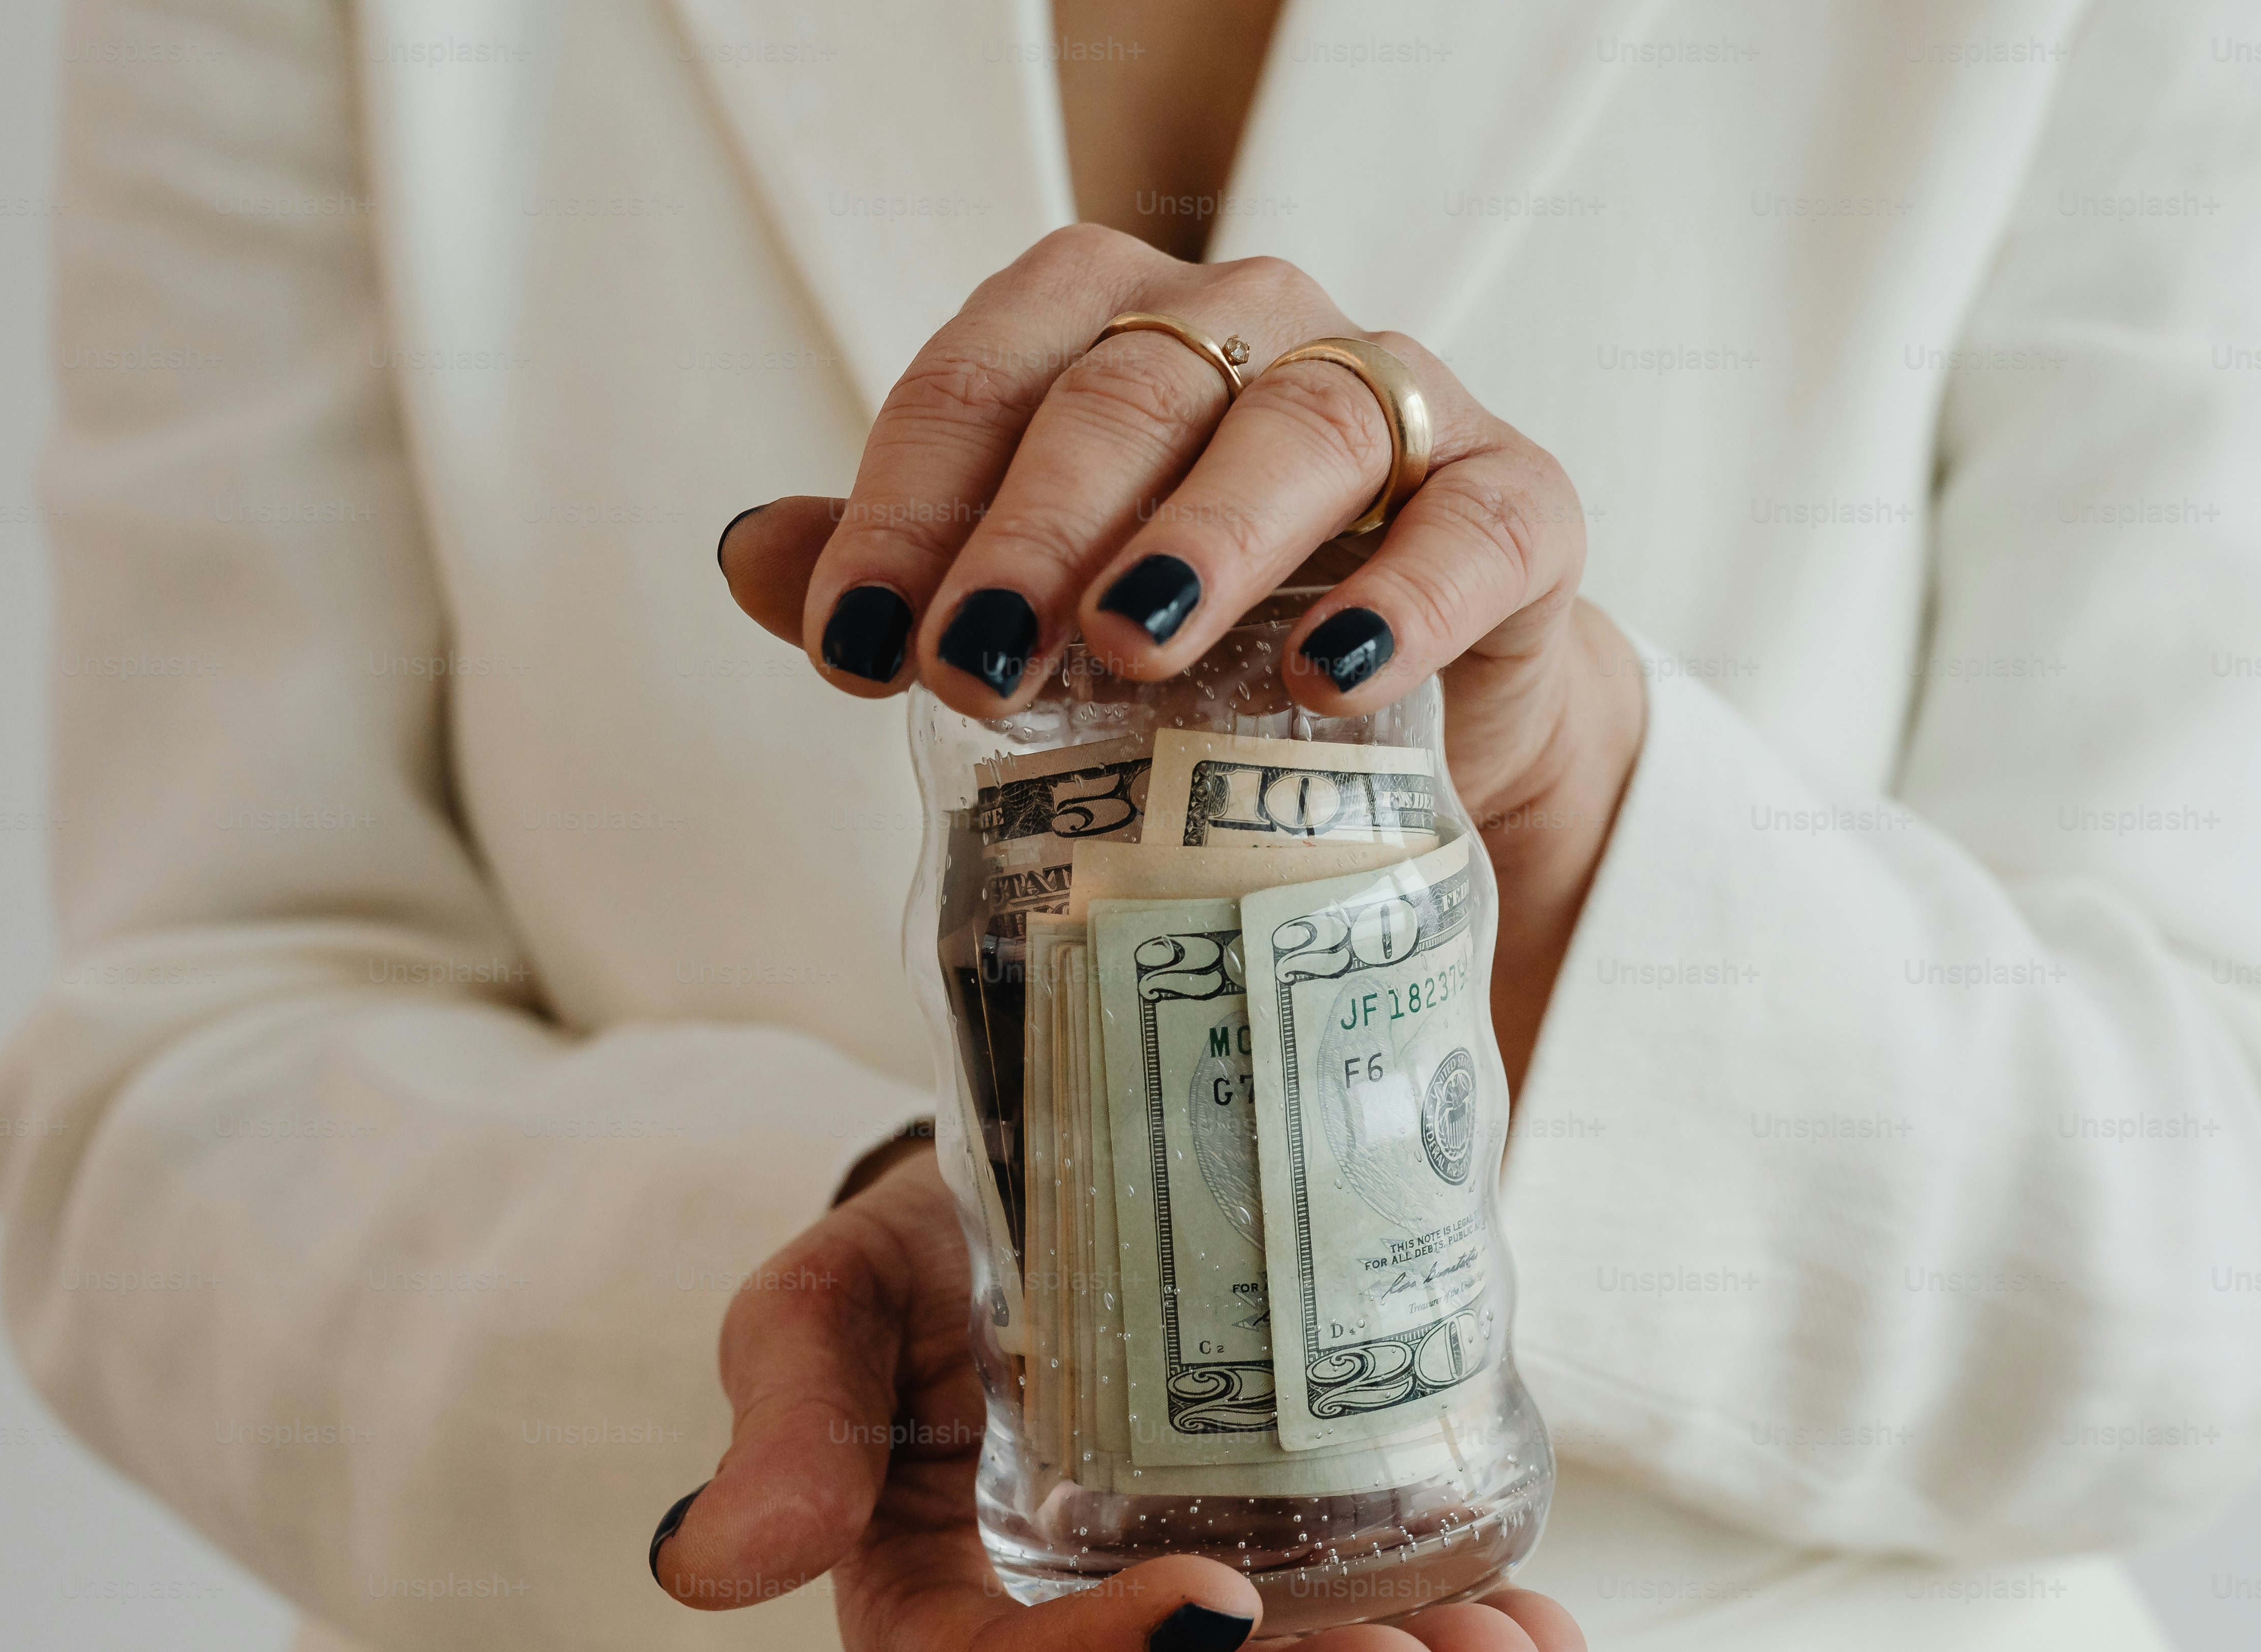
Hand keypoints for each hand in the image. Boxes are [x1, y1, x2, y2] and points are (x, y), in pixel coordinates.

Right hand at [649, 1146, 1585, 1651]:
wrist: (1041, 1166)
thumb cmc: (914, 1253)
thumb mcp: (832, 1300)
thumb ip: (787, 1417)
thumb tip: (702, 1569)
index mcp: (933, 1598)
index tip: (1202, 1603)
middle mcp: (1074, 1631)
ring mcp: (1200, 1607)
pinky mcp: (1305, 1557)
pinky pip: (1387, 1626)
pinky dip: (1477, 1644)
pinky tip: (1546, 1639)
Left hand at [716, 224, 1646, 1091]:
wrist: (1415, 720)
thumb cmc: (1206, 642)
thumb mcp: (1048, 608)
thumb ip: (912, 571)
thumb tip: (744, 556)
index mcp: (1116, 322)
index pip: (985, 374)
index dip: (905, 506)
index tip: (853, 649)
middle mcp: (1256, 325)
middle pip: (1128, 390)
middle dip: (1035, 529)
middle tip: (970, 661)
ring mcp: (1397, 400)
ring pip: (1296, 426)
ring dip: (1203, 539)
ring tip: (1128, 647)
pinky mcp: (1516, 500)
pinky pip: (1472, 524)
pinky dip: (1406, 594)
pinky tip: (1334, 675)